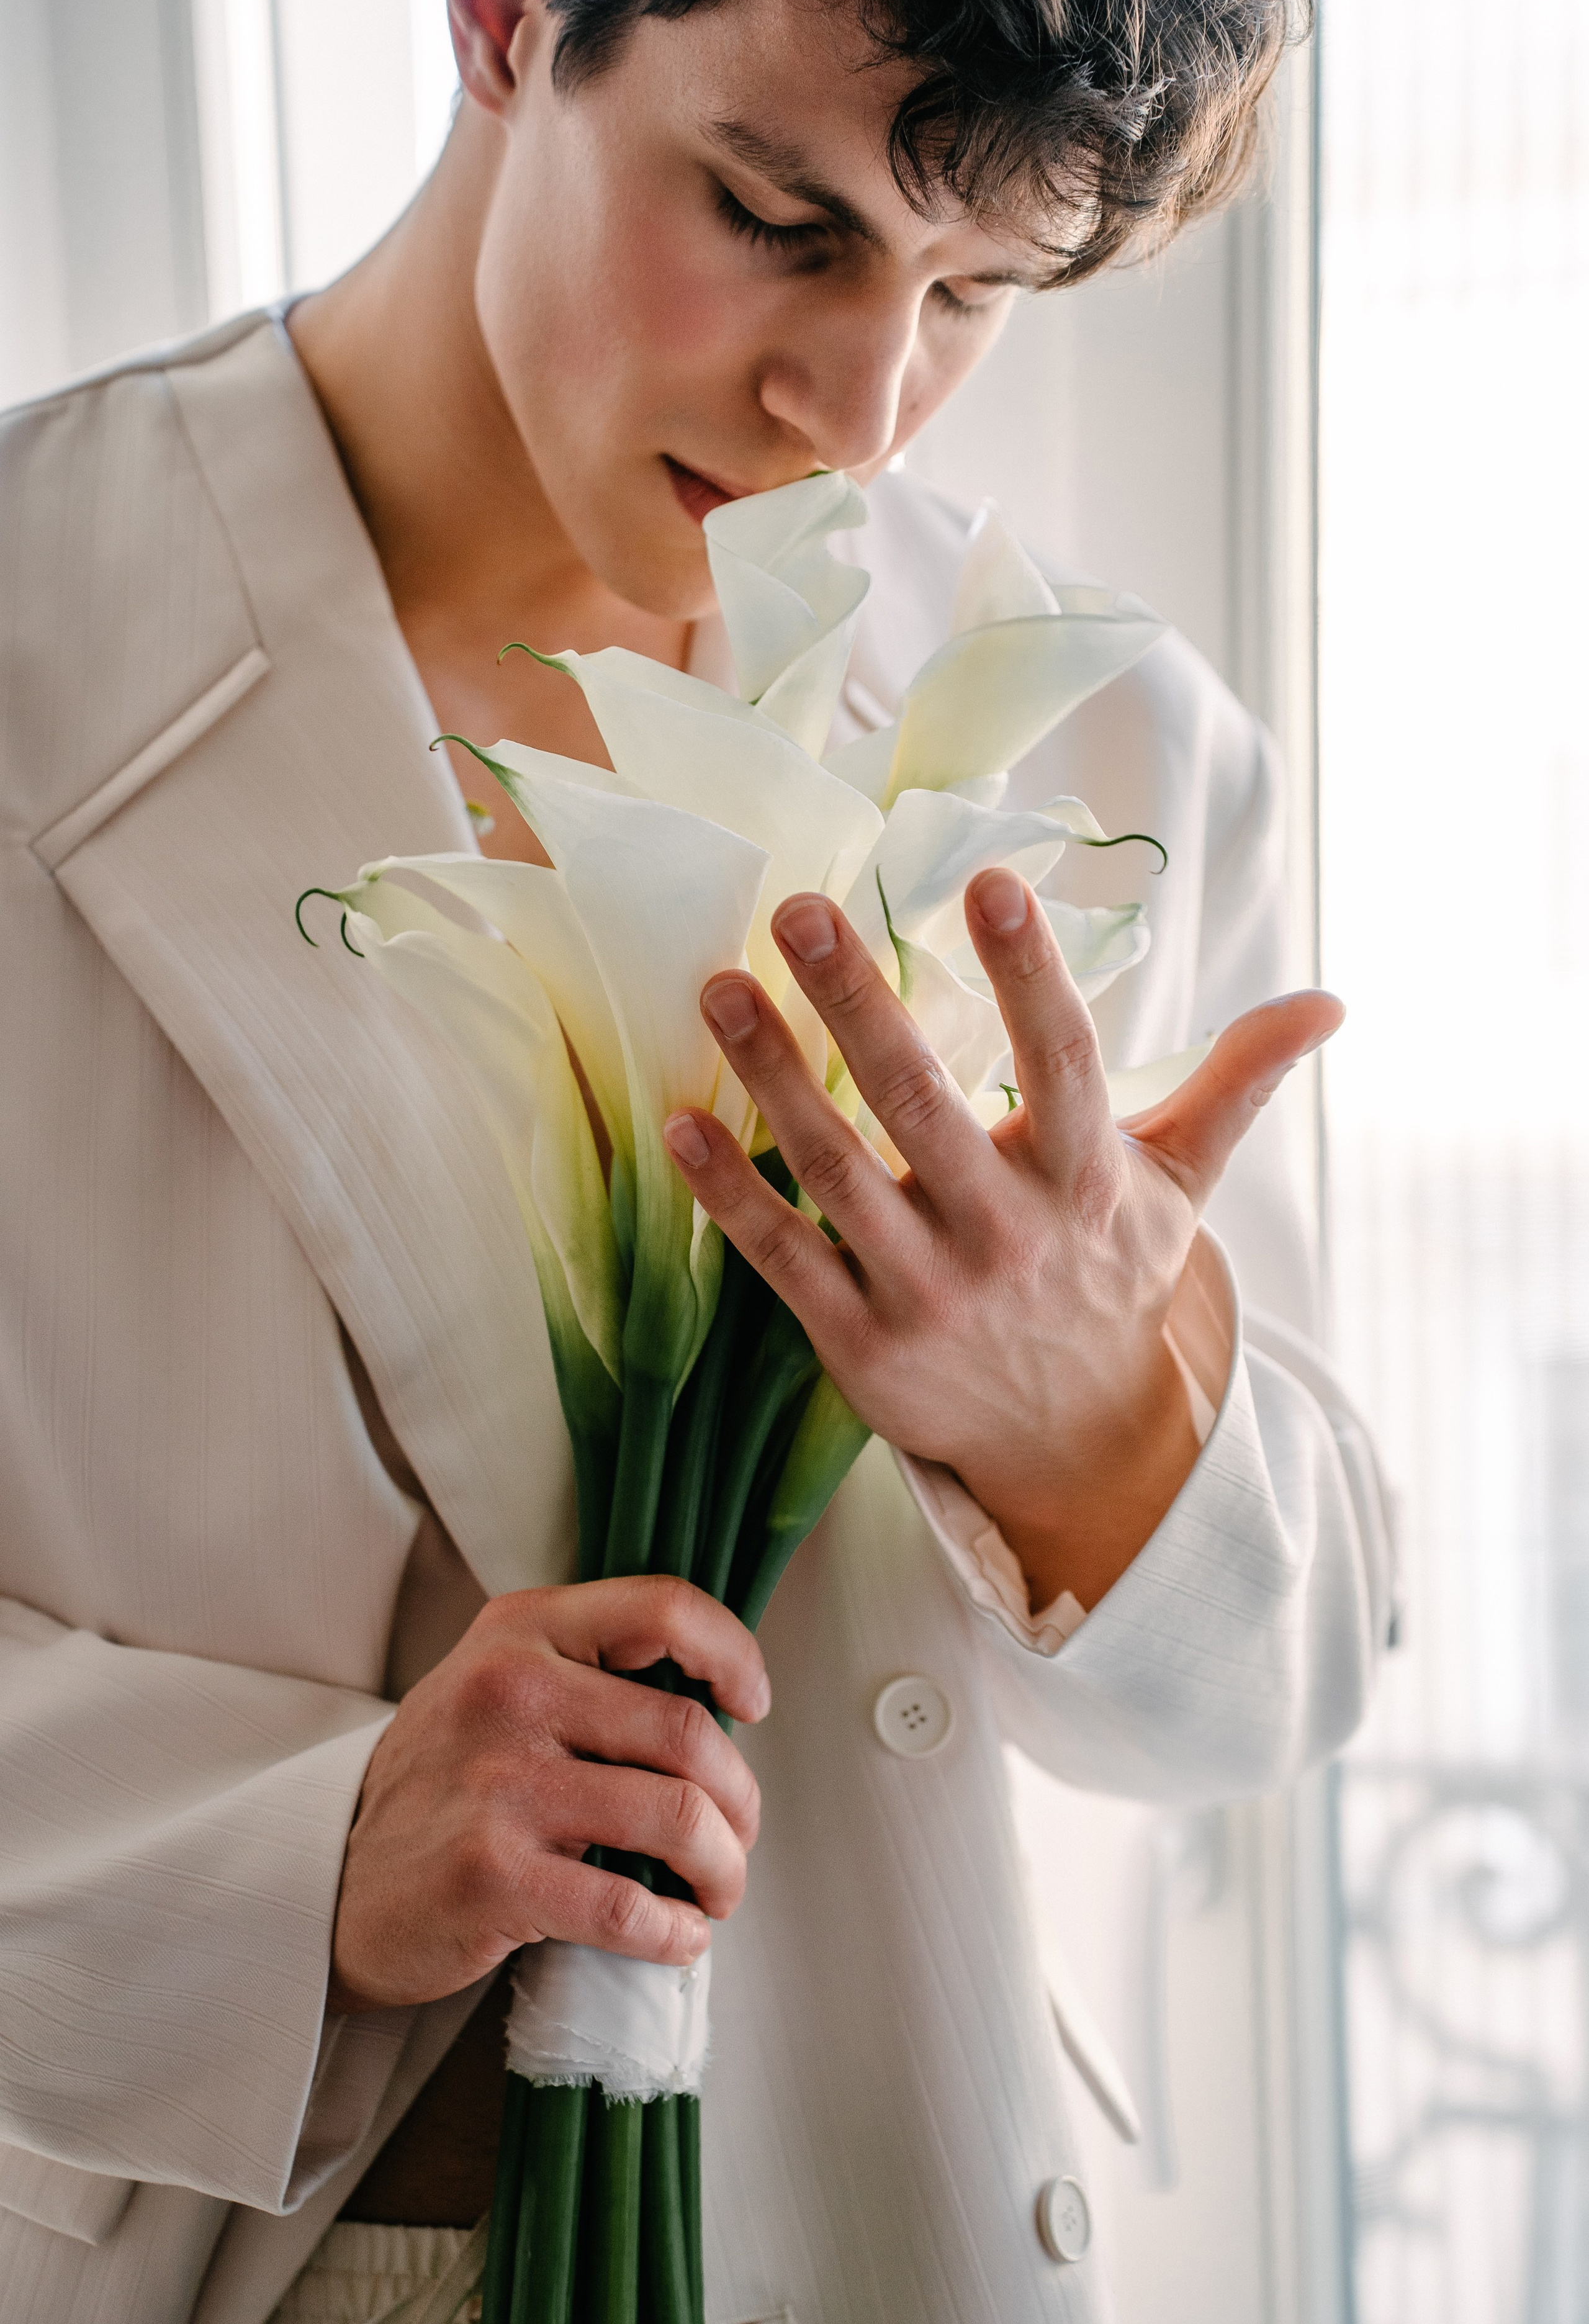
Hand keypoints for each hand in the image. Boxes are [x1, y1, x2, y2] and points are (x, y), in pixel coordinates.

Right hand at [328, 1577, 768, 2011]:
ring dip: (723, 1870)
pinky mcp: (491, 1875)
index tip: (753, 1702)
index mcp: (522, 1629)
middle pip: (688, 1732)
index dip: (733, 1653)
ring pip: (677, 1818)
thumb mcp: (498, 1684)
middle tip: (737, 1835)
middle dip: (740, 1800)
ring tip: (718, 1890)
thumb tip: (719, 1708)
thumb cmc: (445, 1782)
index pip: (663, 1608)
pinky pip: (628, 1906)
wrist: (331, 1875)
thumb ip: (590, 1671)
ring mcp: (499, 1783)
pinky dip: (675, 1932)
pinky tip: (676, 1936)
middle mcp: (510, 1689)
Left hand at [662, 870, 1341, 1613]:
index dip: (1030, 974)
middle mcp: (1009, 1236)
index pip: (1064, 1061)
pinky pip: (787, 1259)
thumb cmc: (1112, 1279)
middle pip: (924, 1104)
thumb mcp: (1180, 1186)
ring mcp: (930, 1294)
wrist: (1072, 1442)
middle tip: (798, 908)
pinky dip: (733, 1196)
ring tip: (719, 989)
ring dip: (774, 1081)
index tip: (990, 882)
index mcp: (1088, 1182)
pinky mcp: (862, 1346)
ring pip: (841, 1174)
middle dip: (859, 1003)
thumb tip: (1327, 1003)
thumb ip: (1234, 1086)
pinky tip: (680, 1125)